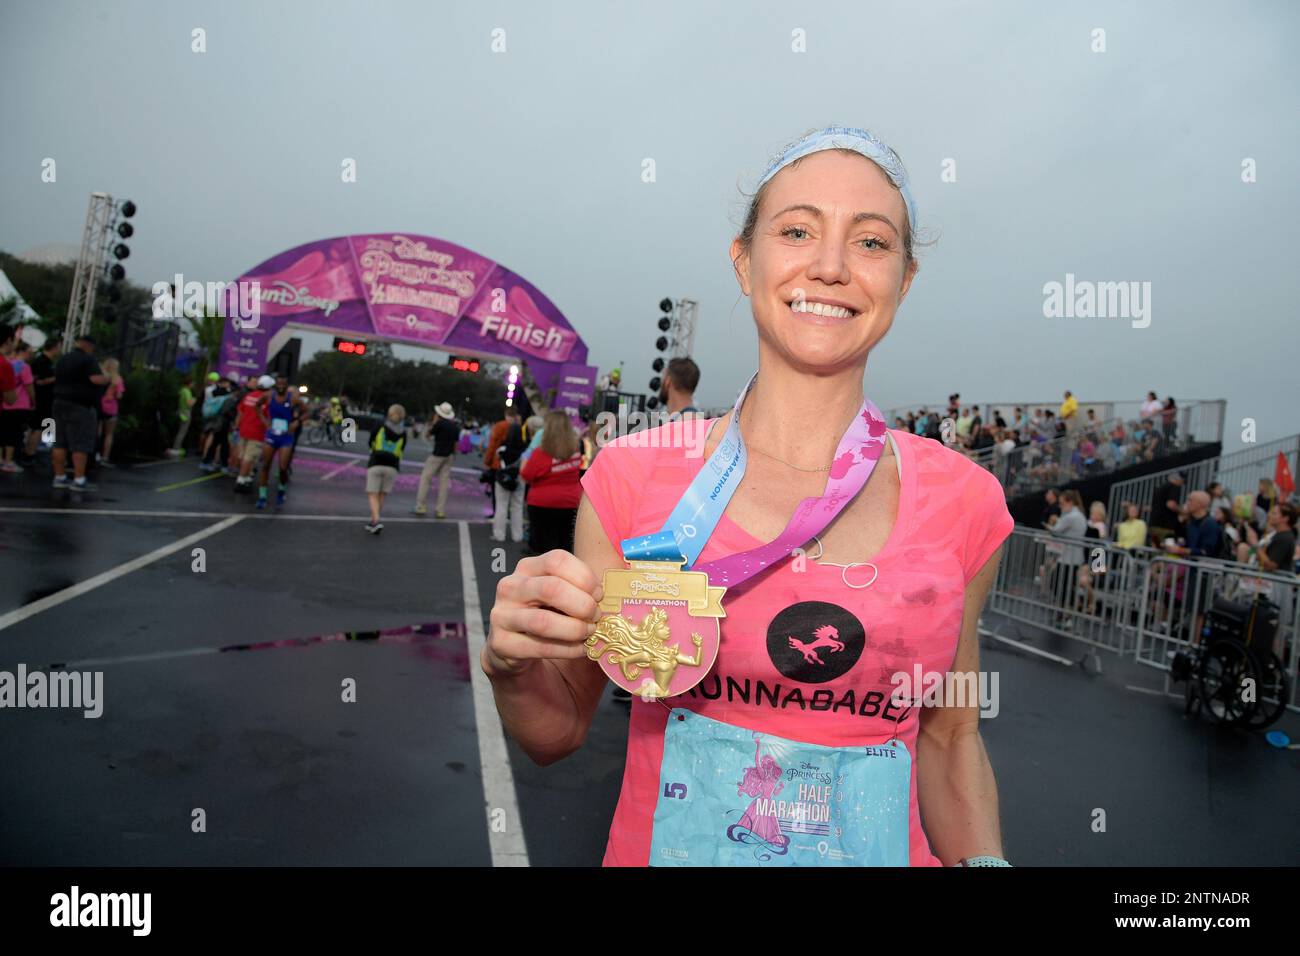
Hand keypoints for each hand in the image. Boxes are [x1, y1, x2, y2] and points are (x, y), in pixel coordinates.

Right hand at [485, 549, 604, 677]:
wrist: (516, 650)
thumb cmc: (548, 616)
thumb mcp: (561, 596)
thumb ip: (580, 590)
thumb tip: (609, 596)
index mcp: (527, 568)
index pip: (557, 560)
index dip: (584, 577)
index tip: (599, 594)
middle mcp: (510, 587)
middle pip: (551, 588)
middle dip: (583, 605)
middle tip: (596, 616)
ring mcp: (502, 615)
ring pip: (543, 621)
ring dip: (575, 629)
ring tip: (589, 633)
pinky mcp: (502, 643)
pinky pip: (540, 647)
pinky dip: (568, 649)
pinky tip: (581, 649)